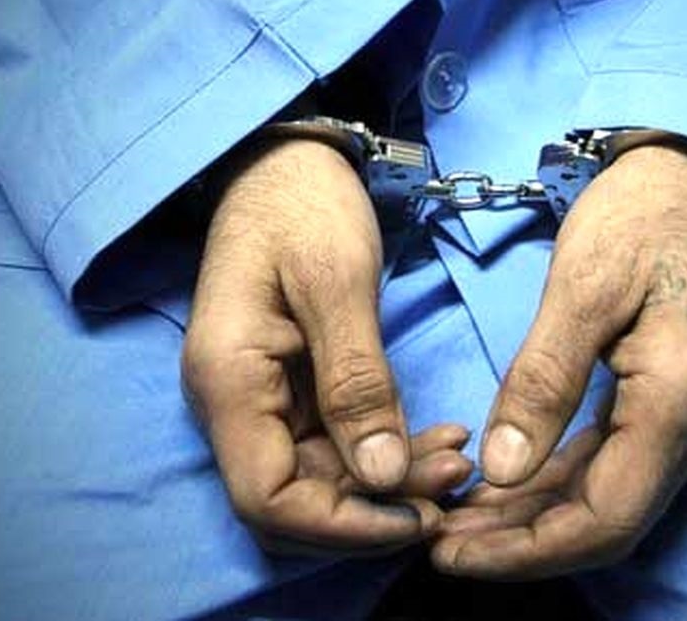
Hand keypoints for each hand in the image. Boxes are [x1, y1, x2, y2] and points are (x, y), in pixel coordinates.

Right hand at [183, 137, 471, 554]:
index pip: (268, 498)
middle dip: (377, 505)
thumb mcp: (338, 282)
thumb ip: (356, 380)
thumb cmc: (305, 203)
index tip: (419, 515)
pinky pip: (331, 443)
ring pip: (318, 477)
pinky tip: (435, 437)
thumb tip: (383, 477)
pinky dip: (382, 450)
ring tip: (458, 460)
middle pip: (294, 498)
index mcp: (228, 378)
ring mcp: (258, 396)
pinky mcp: (287, 387)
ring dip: (388, 481)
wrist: (286, 161)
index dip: (343, 523)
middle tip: (456, 481)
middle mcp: (232, 402)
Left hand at [434, 141, 686, 577]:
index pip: (607, 518)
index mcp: (682, 401)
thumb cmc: (636, 218)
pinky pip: (610, 466)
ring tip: (456, 521)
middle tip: (439, 542)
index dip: (527, 550)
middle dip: (521, 544)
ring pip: (606, 500)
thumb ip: (544, 381)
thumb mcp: (580, 288)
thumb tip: (502, 471)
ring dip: (533, 520)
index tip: (452, 552)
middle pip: (606, 522)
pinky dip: (553, 484)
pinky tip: (501, 484)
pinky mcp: (672, 408)